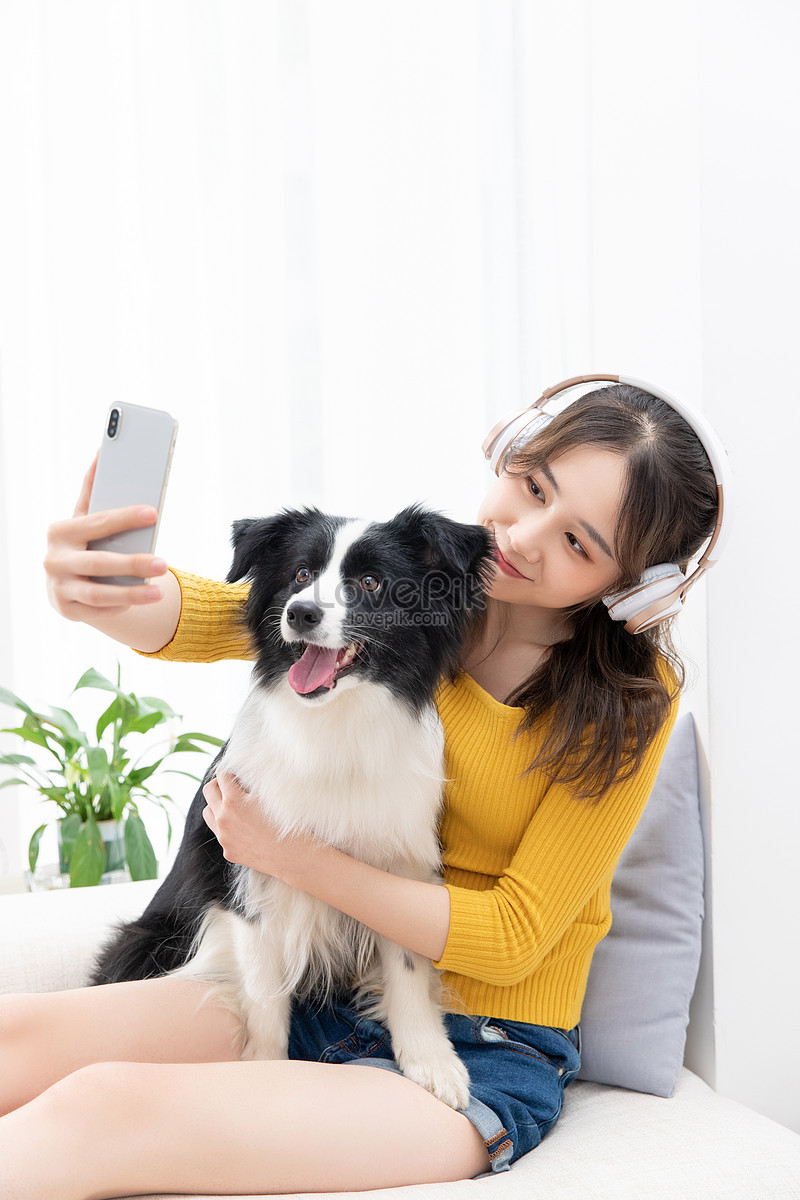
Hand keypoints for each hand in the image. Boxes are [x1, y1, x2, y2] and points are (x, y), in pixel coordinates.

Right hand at [44, 454, 167, 622]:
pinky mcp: (66, 611)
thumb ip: (94, 488)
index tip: (154, 513)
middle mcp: (54, 560)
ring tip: (159, 591)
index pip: (97, 523)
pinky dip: (122, 606)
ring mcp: (58, 588)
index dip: (125, 517)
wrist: (64, 580)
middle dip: (132, 563)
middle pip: (98, 562)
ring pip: (98, 594)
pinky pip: (99, 611)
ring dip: (132, 593)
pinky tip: (143, 600)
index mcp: (60, 531)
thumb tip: (102, 450)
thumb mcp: (85, 516)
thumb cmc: (83, 541)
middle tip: (164, 563)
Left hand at [202, 772, 307, 875]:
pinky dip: (227, 827)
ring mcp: (223, 837)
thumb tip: (246, 772)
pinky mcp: (228, 851)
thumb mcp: (270, 795)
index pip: (221, 775)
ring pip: (208, 813)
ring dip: (217, 806)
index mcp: (233, 801)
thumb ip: (252, 782)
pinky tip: (244, 828)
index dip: (230, 771)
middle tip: (232, 786)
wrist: (292, 855)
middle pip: (209, 791)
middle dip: (219, 785)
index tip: (236, 772)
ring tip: (233, 806)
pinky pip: (220, 833)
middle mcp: (223, 818)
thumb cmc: (286, 822)